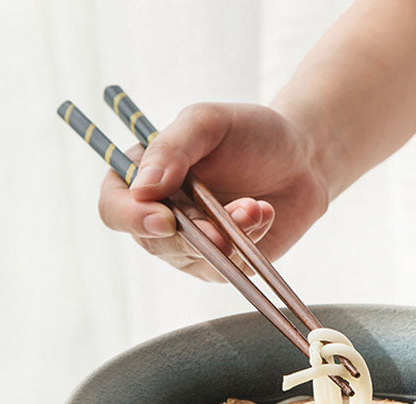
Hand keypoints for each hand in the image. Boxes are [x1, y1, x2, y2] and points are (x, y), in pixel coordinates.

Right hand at [97, 103, 328, 280]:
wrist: (302, 159)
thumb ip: (172, 148)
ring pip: (194, 259)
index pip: (114, 209)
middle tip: (228, 216)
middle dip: (192, 233)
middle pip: (153, 242)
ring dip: (227, 235)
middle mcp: (160, 216)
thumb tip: (142, 187)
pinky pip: (227, 268)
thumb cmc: (251, 134)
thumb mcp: (208, 123)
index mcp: (142, 178)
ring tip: (255, 205)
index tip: (164, 217)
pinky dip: (247, 243)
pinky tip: (264, 213)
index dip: (131, 218)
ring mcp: (191, 246)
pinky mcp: (224, 264)